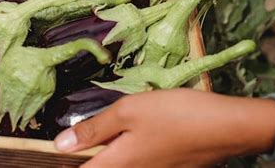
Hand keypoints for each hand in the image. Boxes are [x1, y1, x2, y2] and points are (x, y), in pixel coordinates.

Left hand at [54, 89, 274, 167]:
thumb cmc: (175, 115)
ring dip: (105, 152)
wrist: (227, 127)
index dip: (62, 163)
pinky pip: (136, 163)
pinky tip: (131, 133)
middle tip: (75, 137)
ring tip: (101, 132)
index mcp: (118, 164)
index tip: (48, 154)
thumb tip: (59, 145)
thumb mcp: (128, 112)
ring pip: (118, 165)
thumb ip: (93, 129)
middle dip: (86, 156)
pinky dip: (125, 150)